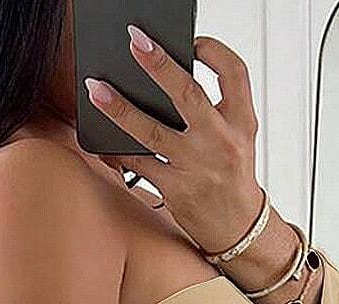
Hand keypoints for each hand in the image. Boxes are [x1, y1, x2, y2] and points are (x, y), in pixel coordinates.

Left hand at [84, 32, 263, 256]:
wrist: (237, 227)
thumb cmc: (233, 175)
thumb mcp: (240, 135)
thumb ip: (216, 105)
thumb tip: (171, 73)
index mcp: (242, 122)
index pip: (234, 72)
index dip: (213, 50)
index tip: (192, 40)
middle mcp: (221, 142)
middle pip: (189, 96)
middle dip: (160, 66)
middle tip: (135, 42)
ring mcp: (197, 168)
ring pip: (153, 133)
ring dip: (121, 110)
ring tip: (96, 90)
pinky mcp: (176, 191)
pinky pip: (139, 165)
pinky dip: (117, 151)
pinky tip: (99, 137)